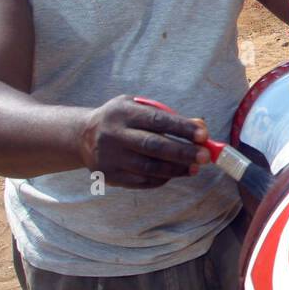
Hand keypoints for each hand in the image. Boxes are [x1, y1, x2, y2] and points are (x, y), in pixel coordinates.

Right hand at [77, 95, 211, 188]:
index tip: (204, 136)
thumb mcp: (140, 108)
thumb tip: (200, 126)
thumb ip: (168, 115)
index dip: (182, 129)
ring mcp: (109, 157)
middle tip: (205, 157)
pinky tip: (174, 174)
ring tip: (194, 169)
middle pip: (153, 146)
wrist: (82, 136)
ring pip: (148, 168)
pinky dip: (161, 179)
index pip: (157, 120)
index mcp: (123, 112)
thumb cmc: (122, 119)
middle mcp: (113, 134)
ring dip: (176, 169)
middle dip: (183, 153)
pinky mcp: (108, 175)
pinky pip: (141, 181)